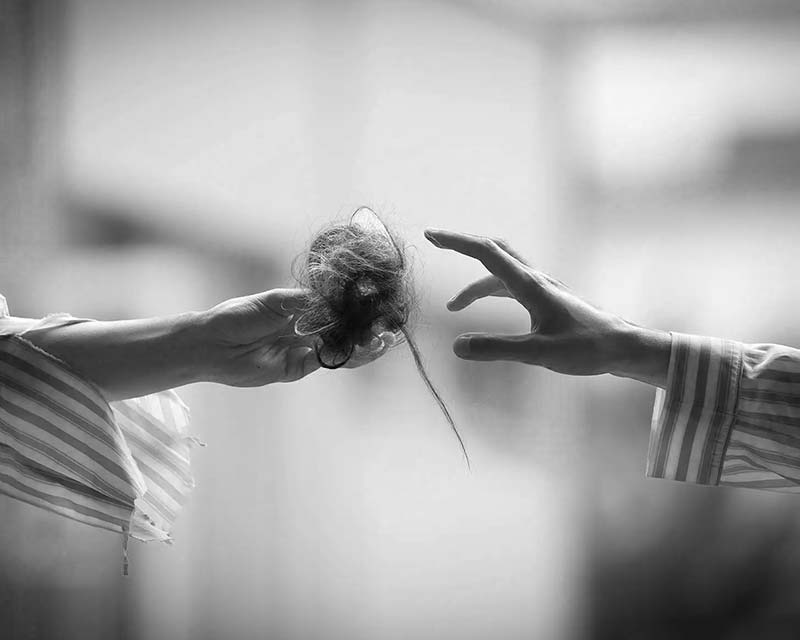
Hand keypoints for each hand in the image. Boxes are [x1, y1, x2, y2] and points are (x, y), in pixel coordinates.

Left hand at [200, 288, 393, 385]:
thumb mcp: (272, 301)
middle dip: (365, 329)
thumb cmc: (236, 316)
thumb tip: (332, 300)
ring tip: (383, 341)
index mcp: (299, 309)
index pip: (334, 309)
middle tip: (387, 327)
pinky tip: (361, 350)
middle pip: (342, 330)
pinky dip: (345, 357)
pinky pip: (326, 363)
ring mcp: (303, 350)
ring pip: (339, 349)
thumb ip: (303, 302)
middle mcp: (304, 330)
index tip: (375, 305)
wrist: (212, 344)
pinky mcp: (297, 369)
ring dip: (362, 346)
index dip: (355, 309)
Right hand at [424, 229, 669, 386]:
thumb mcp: (539, 353)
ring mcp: (542, 286)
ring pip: (501, 269)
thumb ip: (497, 349)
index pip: (486, 252)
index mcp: (530, 285)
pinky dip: (490, 289)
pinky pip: (510, 283)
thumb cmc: (587, 348)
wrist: (623, 346)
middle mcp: (534, 279)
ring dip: (474, 281)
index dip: (456, 241)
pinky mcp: (546, 297)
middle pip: (494, 249)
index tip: (431, 235)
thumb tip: (456, 347)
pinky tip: (486, 307)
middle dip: (463, 245)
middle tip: (436, 242)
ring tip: (453, 306)